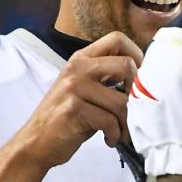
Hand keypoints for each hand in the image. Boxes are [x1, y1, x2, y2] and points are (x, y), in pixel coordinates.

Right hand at [13, 31, 142, 168]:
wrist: (36, 142)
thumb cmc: (67, 117)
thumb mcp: (84, 89)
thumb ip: (107, 79)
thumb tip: (145, 81)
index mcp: (81, 59)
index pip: (117, 39)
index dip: (137, 56)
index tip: (140, 79)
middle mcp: (77, 68)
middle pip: (126, 66)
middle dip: (137, 93)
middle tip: (135, 110)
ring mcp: (74, 88)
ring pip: (121, 101)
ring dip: (127, 123)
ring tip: (121, 132)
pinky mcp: (73, 110)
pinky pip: (109, 121)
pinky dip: (115, 135)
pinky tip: (109, 139)